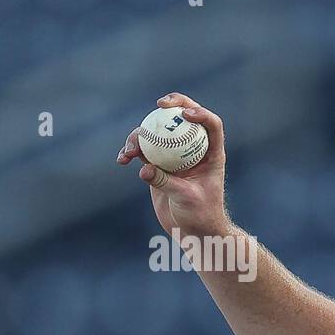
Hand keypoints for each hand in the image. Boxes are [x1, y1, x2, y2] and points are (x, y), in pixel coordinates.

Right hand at [117, 93, 230, 238]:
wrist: (192, 230)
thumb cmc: (200, 215)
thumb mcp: (186, 198)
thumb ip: (166, 182)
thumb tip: (144, 168)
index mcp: (211, 154)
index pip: (212, 125)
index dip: (201, 114)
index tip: (185, 114)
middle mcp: (193, 149)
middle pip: (184, 117)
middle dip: (172, 105)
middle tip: (158, 104)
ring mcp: (174, 155)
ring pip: (158, 132)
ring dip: (141, 135)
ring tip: (130, 151)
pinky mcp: (158, 164)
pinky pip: (143, 150)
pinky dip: (131, 151)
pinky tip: (122, 159)